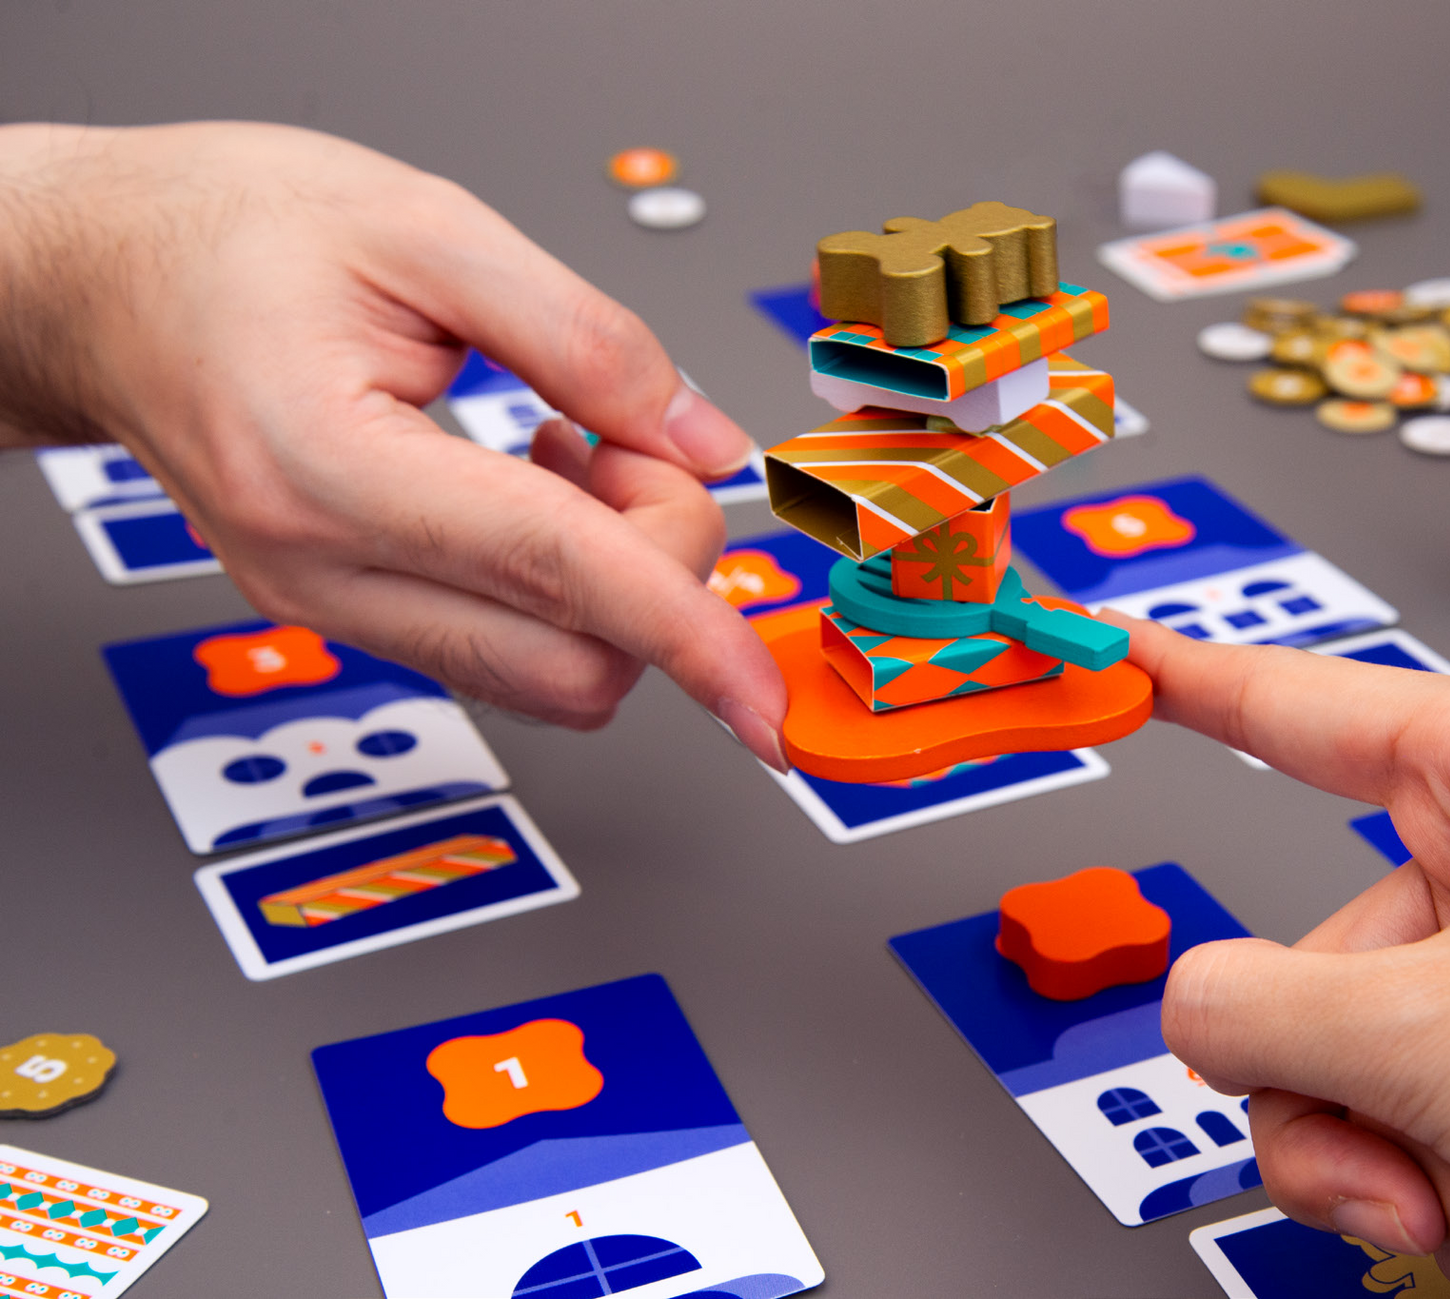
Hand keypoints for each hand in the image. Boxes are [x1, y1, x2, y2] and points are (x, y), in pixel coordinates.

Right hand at [0, 121, 784, 760]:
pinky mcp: (347, 614)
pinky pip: (501, 650)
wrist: (102, 279)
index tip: (764, 696)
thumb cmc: (234, 235)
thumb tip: (705, 441)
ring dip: (611, 588)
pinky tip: (537, 486)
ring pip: (542, 675)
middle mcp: (322, 572)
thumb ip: (587, 340)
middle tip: (633, 447)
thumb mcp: (428, 229)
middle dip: (658, 577)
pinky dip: (562, 592)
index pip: (556, 577)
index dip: (686, 633)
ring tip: (572, 451)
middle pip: (569, 663)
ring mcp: (328, 608)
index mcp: (334, 469)